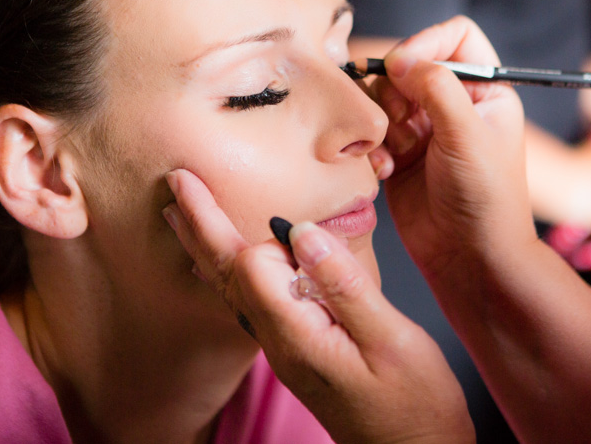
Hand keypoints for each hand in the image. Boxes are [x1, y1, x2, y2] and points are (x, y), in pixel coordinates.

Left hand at [162, 169, 473, 443]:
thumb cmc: (414, 407)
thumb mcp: (390, 340)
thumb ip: (345, 285)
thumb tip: (302, 231)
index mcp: (297, 335)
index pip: (252, 266)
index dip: (243, 227)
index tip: (210, 186)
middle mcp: (281, 342)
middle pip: (228, 274)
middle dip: (201, 228)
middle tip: (175, 183)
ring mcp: (287, 349)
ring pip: (235, 288)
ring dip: (210, 247)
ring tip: (184, 217)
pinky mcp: (300, 351)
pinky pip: (253, 303)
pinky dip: (234, 272)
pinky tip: (227, 266)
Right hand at [370, 16, 534, 283]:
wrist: (469, 257)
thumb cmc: (485, 198)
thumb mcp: (467, 134)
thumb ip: (437, 87)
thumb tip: (401, 59)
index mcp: (486, 90)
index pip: (455, 36)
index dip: (427, 42)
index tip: (405, 65)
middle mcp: (455, 103)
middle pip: (410, 63)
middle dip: (397, 89)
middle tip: (401, 120)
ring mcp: (425, 128)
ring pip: (385, 95)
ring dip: (382, 120)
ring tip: (395, 150)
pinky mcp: (399, 153)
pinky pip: (373, 129)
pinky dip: (373, 146)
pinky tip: (384, 170)